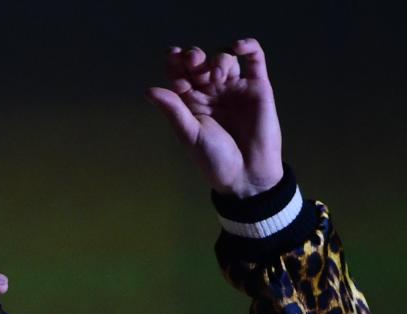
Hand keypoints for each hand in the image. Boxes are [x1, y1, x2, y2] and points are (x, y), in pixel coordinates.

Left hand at [147, 38, 283, 197]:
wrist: (247, 175)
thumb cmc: (215, 160)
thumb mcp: (190, 134)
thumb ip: (173, 110)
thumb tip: (148, 90)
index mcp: (192, 102)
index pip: (180, 74)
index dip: (175, 62)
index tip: (173, 59)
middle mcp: (212, 92)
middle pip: (201, 62)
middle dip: (194, 56)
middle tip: (193, 60)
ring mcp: (235, 88)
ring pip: (224, 59)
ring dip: (218, 59)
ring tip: (216, 75)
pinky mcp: (258, 88)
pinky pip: (255, 60)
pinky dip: (248, 46)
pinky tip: (237, 47)